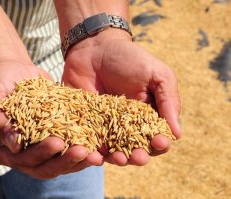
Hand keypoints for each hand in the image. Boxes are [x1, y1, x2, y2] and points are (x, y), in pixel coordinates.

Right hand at [0, 60, 102, 178]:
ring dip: (78, 160)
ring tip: (96, 154)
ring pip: (60, 162)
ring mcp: (40, 148)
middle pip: (45, 167)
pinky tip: (99, 146)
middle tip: (83, 151)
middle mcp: (22, 154)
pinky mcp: (55, 137)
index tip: (57, 142)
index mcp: (3, 149)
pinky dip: (85, 147)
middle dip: (64, 160)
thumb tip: (14, 146)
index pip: (22, 160)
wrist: (12, 73)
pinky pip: (70, 147)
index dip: (40, 154)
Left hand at [62, 29, 180, 165]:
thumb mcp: (156, 74)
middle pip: (134, 149)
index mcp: (147, 116)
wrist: (94, 47)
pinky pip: (87, 142)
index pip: (156, 138)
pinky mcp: (85, 124)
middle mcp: (126, 126)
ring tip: (116, 159)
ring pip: (111, 151)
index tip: (159, 142)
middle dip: (137, 157)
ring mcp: (104, 126)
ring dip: (114, 159)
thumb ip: (168, 100)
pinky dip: (89, 151)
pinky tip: (89, 154)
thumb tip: (177, 134)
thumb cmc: (129, 58)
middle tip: (136, 157)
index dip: (159, 144)